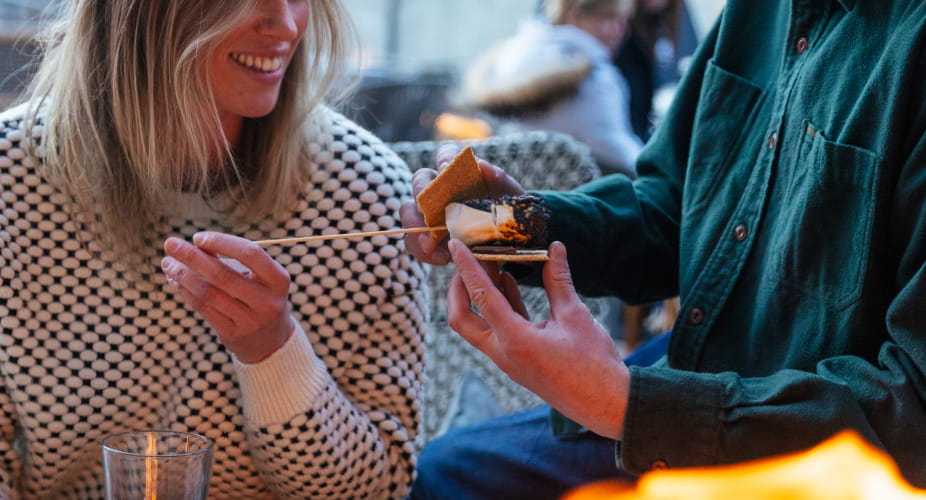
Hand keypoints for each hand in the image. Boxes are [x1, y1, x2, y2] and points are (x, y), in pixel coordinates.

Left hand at [161, 231, 293, 363]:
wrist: (271, 340)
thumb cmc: (260, 297)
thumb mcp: (259, 278)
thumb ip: (233, 260)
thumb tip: (196, 245)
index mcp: (279, 280)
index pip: (250, 254)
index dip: (222, 242)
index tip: (197, 237)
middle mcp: (268, 301)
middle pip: (223, 274)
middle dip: (192, 257)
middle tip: (170, 244)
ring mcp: (250, 320)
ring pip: (208, 293)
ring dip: (183, 275)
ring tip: (168, 263)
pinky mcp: (232, 334)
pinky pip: (203, 308)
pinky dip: (185, 292)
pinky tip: (175, 281)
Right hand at [400, 144, 525, 264]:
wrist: (507, 242)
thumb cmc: (505, 211)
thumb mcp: (508, 195)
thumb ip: (497, 180)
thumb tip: (483, 167)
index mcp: (459, 173)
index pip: (446, 155)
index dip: (444, 159)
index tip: (447, 168)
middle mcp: (439, 189)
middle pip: (419, 181)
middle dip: (421, 192)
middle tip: (428, 209)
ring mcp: (429, 214)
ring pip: (409, 212)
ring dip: (416, 227)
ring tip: (430, 244)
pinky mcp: (426, 237)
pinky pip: (414, 242)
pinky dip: (424, 251)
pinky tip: (442, 258)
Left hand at [446, 239, 629, 438]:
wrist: (605, 404)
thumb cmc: (593, 364)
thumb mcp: (575, 316)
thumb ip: (559, 281)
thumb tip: (555, 248)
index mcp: (514, 340)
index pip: (480, 296)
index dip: (466, 267)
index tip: (455, 245)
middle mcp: (503, 352)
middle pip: (462, 318)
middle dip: (458, 288)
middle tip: (466, 259)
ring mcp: (508, 359)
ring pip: (478, 324)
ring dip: (479, 295)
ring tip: (489, 262)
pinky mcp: (517, 361)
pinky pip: (498, 330)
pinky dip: (498, 306)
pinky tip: (508, 282)